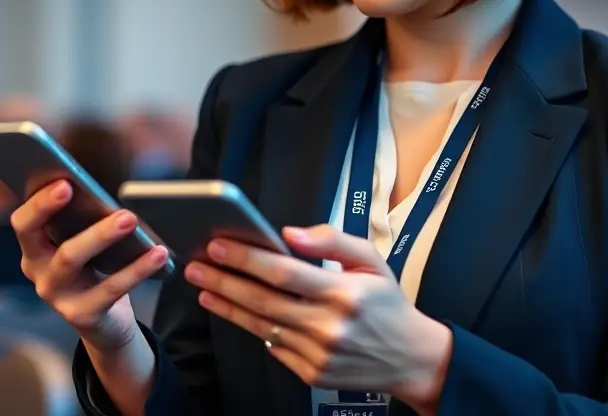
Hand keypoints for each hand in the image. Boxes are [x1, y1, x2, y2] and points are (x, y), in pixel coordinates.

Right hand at [10, 180, 169, 352]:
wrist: (106, 322)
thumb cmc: (95, 268)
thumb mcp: (84, 243)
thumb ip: (82, 219)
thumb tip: (100, 185)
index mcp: (35, 248)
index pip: (23, 222)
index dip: (37, 202)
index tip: (62, 181)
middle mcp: (38, 271)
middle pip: (37, 237)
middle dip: (55, 210)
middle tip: (75, 187)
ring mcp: (57, 295)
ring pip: (71, 259)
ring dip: (101, 235)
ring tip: (130, 218)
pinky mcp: (82, 314)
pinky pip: (110, 289)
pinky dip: (137, 269)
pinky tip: (158, 253)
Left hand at [184, 224, 451, 411]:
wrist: (411, 358)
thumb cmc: (388, 303)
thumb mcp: (371, 260)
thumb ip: (332, 240)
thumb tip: (290, 233)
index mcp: (344, 292)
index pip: (284, 272)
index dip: (247, 258)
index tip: (219, 244)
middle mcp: (329, 326)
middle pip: (263, 300)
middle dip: (224, 280)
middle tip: (196, 264)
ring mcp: (318, 354)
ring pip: (261, 325)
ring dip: (227, 305)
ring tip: (203, 287)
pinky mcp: (312, 373)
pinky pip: (273, 346)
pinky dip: (251, 326)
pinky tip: (233, 310)